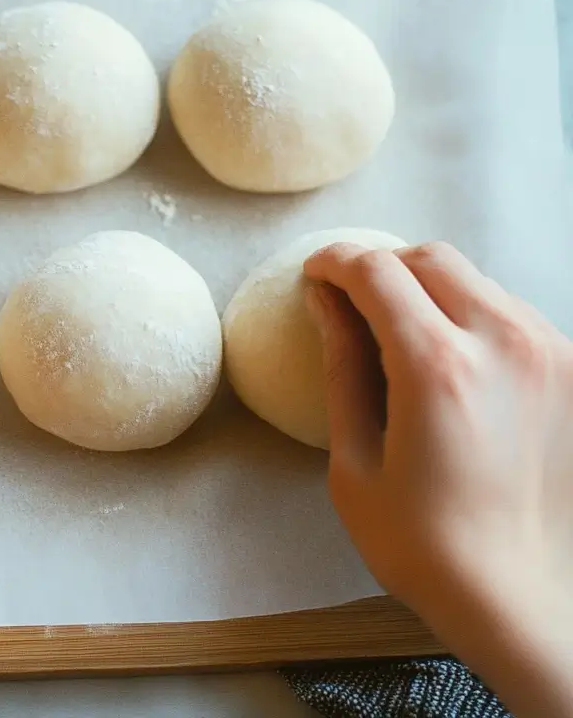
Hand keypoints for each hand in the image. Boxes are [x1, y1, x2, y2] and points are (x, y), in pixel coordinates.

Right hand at [305, 241, 572, 715]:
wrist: (520, 601)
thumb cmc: (421, 544)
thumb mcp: (353, 459)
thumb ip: (342, 366)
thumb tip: (326, 303)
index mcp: (437, 366)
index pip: (376, 271)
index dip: (334, 262)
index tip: (313, 275)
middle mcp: (503, 343)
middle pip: (429, 257)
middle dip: (380, 267)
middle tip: (351, 301)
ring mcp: (548, 354)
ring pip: (474, 278)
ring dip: (426, 288)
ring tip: (399, 331)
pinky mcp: (571, 372)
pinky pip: (509, 311)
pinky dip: (468, 313)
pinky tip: (449, 357)